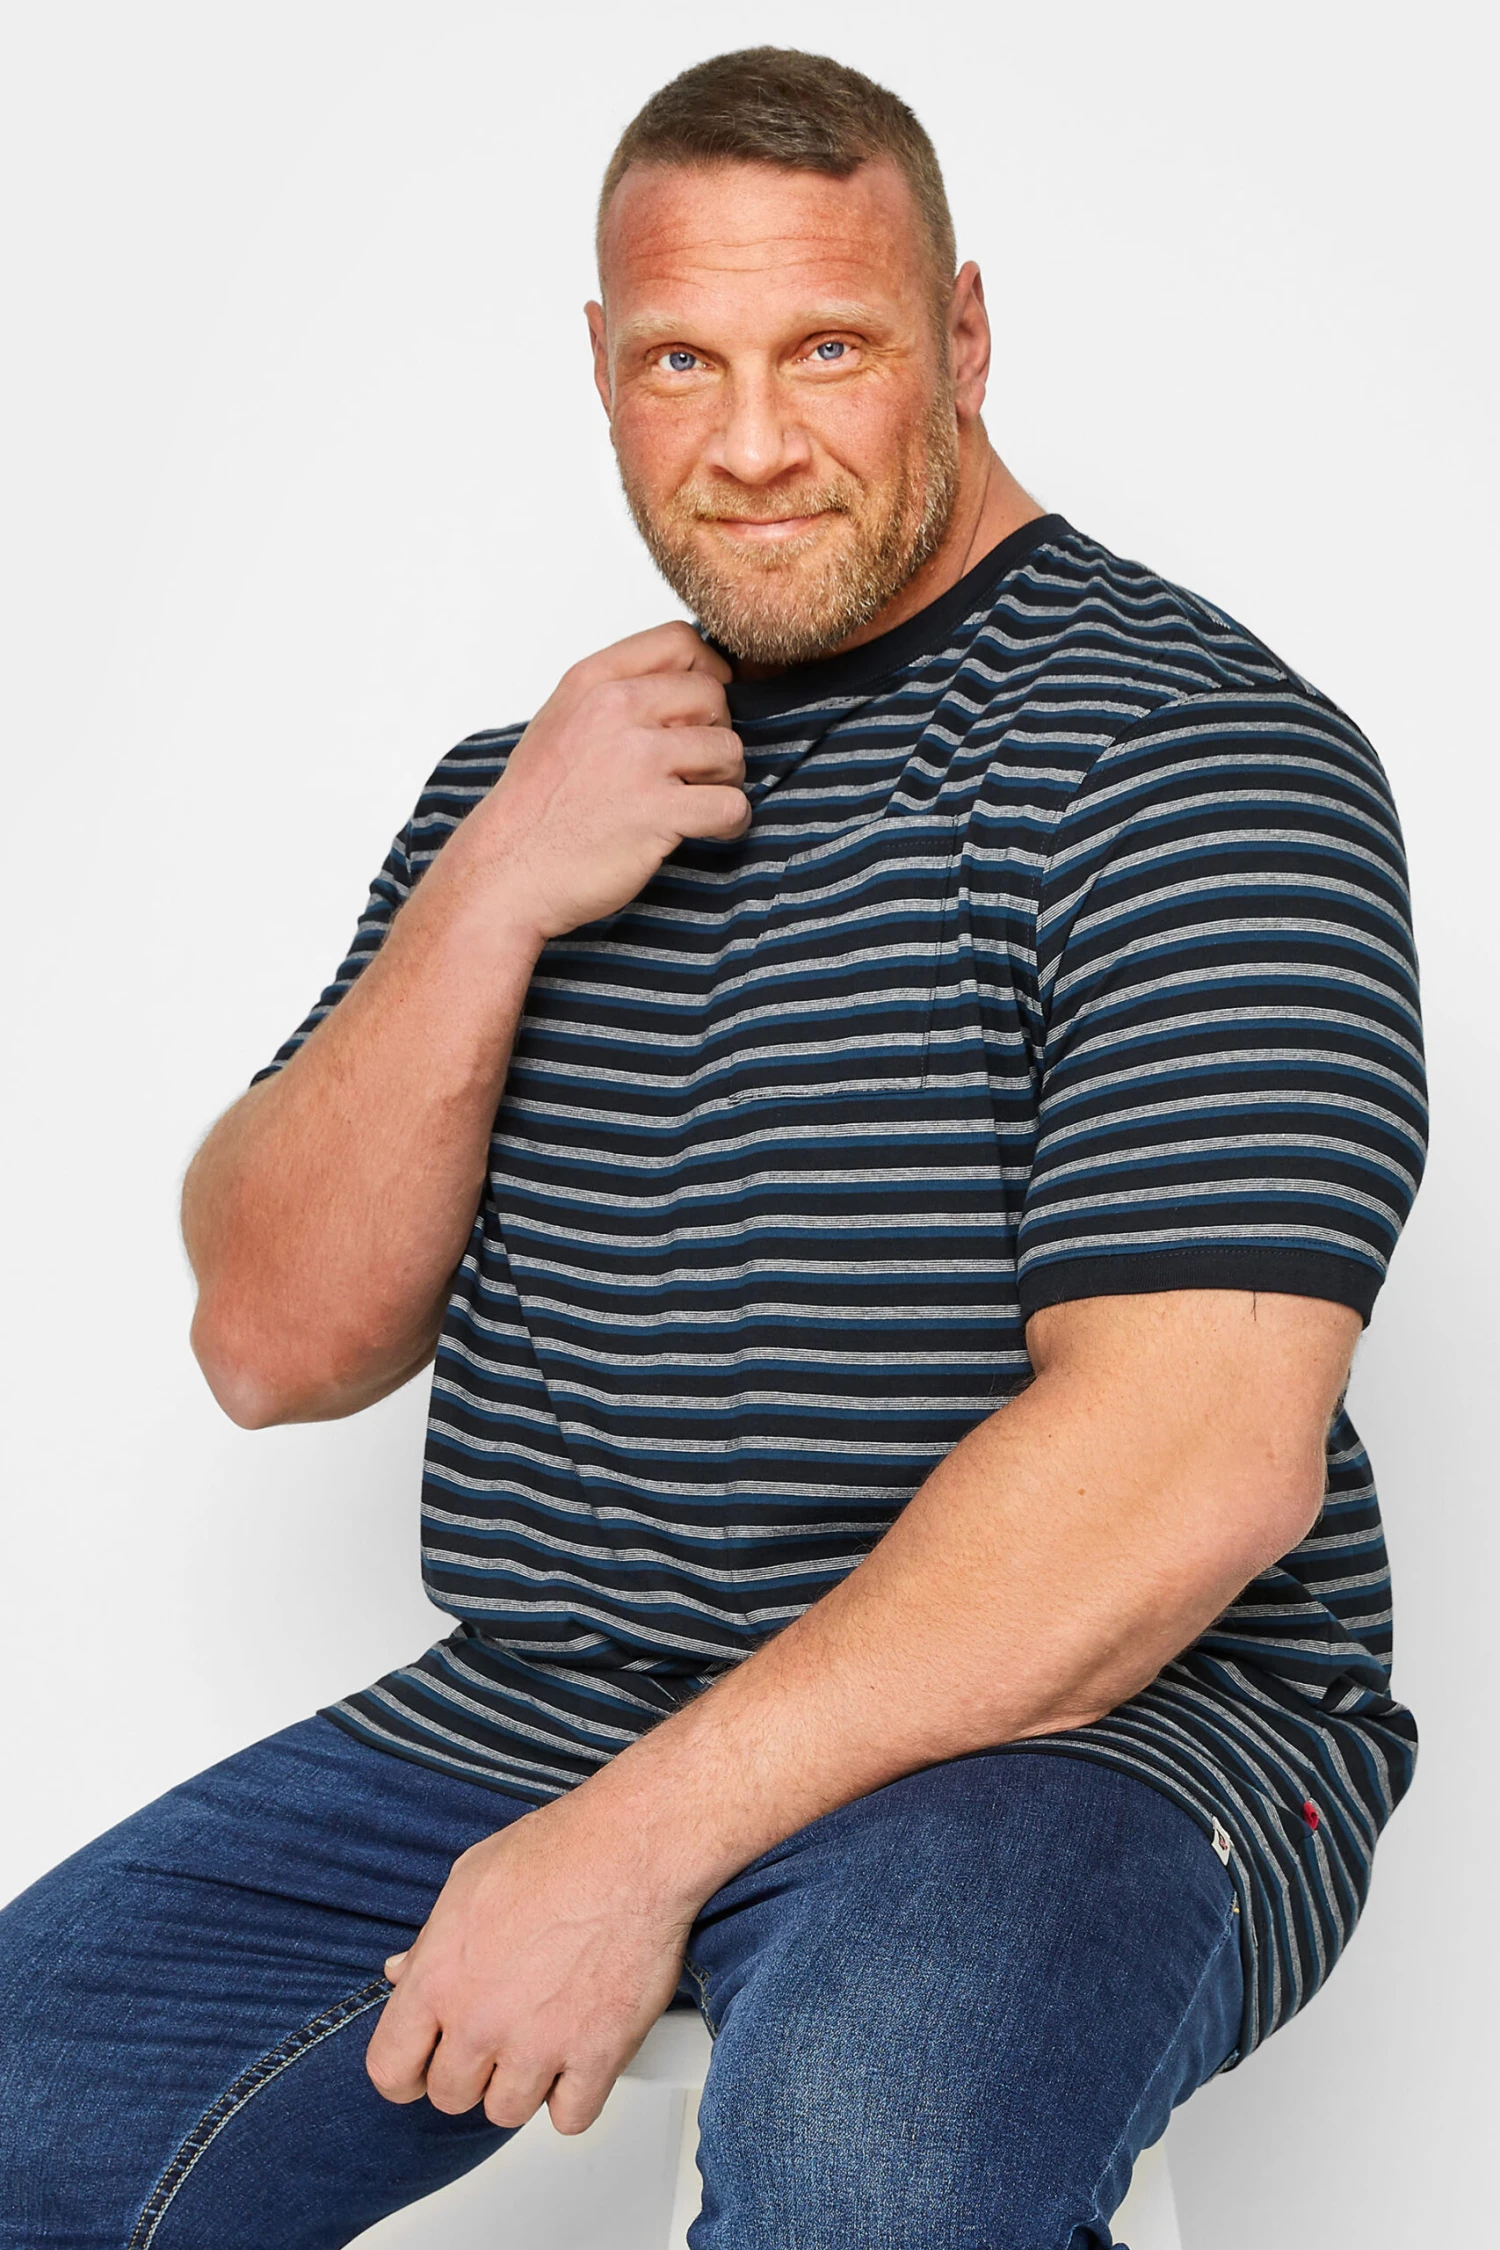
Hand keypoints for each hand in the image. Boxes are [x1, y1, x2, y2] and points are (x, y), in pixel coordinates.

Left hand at [364, 1789, 698, 2134]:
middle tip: (497, 2035)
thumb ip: (429, 1940)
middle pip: (450, 2096)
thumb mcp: (470, 1878)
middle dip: (470, 2070)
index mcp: (438, 1978)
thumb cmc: (557, 1850)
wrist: (632, 1848)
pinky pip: (570, 2117)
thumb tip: (400, 1972)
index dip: (406, 2072)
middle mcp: (481, 2021)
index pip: (390, 2069)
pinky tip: (578, 2054)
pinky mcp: (596, 2056)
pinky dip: (574, 2094)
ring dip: (522, 2082)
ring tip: (542, 2036)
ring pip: (507, 2111)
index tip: (424, 2064)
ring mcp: (539, 2044)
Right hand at [436, 620, 750, 946]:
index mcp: (593, 681)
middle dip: (717, 732)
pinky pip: (732, 806)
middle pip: (713, 695)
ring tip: (698, 801)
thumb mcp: (560, 722)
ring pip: (729, 749)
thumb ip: (614, 694)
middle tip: (698, 768)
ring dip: (725, 779)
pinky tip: (710, 831)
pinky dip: (731, 823)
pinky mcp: (657, 812)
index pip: (680, 641)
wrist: (507, 872)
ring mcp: (637, 760)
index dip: (709, 670)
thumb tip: (681, 682)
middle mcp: (615, 710)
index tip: (702, 707)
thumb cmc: (536, 805)